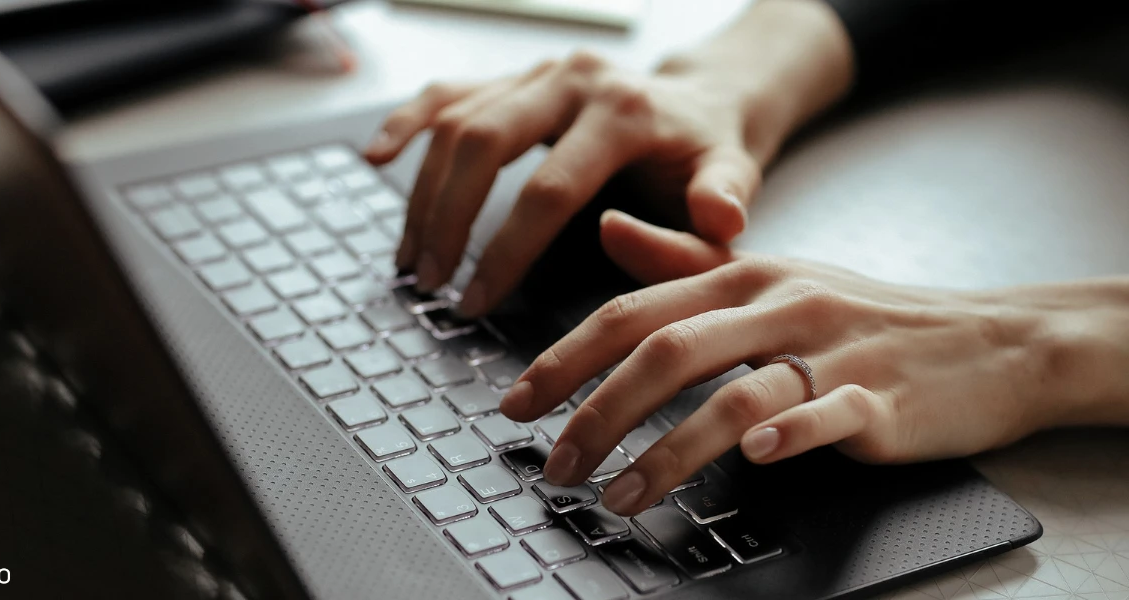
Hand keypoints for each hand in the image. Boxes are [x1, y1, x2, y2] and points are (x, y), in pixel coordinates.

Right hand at [365, 0, 853, 316]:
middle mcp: (574, 79)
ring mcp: (538, 73)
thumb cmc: (711, 152)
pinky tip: (377, 156)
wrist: (703, 100)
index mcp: (625, 110)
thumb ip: (719, 206)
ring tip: (411, 257)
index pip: (549, 188)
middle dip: (448, 220)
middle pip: (484, 143)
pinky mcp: (515, 77)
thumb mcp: (734, 179)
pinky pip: (448, 92)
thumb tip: (681, 225)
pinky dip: (408, 122)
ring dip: (424, 192)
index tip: (476, 302)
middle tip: (429, 282)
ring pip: (457, 121)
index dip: (505, 251)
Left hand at [499, 210, 1128, 515]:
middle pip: (667, 351)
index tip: (516, 404)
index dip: (565, 358)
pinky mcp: (884, 398)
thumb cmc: (866, 313)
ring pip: (733, 394)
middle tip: (555, 464)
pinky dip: (788, 435)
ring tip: (618, 496)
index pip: (633, 312)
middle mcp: (779, 304)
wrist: (991, 338)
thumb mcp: (773, 276)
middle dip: (596, 411)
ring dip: (666, 449)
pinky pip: (828, 414)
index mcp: (744, 276)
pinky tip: (754, 461)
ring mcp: (833, 350)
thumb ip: (685, 260)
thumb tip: (607, 230)